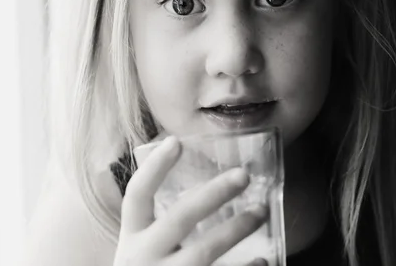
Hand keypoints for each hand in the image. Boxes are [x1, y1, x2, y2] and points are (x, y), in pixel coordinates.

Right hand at [113, 136, 267, 265]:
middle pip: (179, 218)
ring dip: (236, 229)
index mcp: (132, 236)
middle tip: (243, 175)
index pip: (137, 196)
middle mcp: (144, 256)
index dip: (155, 168)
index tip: (176, 141)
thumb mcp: (141, 248)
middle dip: (213, 194)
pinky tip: (263, 260)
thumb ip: (159, 223)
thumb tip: (199, 182)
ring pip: (204, 251)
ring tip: (260, 210)